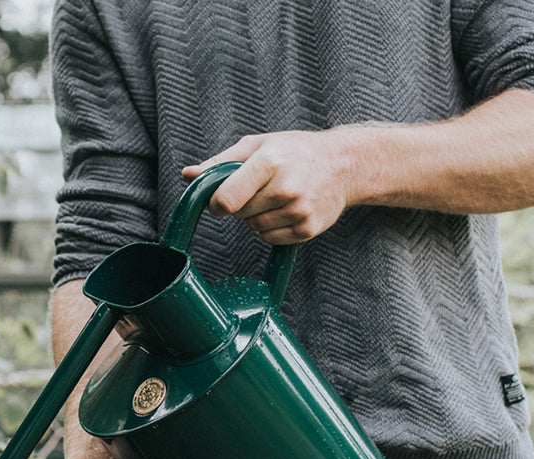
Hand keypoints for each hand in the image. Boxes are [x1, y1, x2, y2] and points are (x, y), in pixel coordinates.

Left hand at [183, 129, 357, 244]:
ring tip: (277, 196)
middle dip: (241, 204)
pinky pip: (270, 238)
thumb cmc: (295, 151)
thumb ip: (220, 162)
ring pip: (254, 228)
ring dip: (257, 217)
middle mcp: (285, 188)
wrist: (345, 164)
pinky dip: (271, 228)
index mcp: (269, 162)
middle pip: (239, 214)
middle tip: (260, 188)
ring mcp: (299, 211)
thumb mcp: (257, 145)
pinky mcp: (308, 228)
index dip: (216, 203)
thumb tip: (188, 175)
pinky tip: (287, 209)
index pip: (227, 199)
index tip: (219, 200)